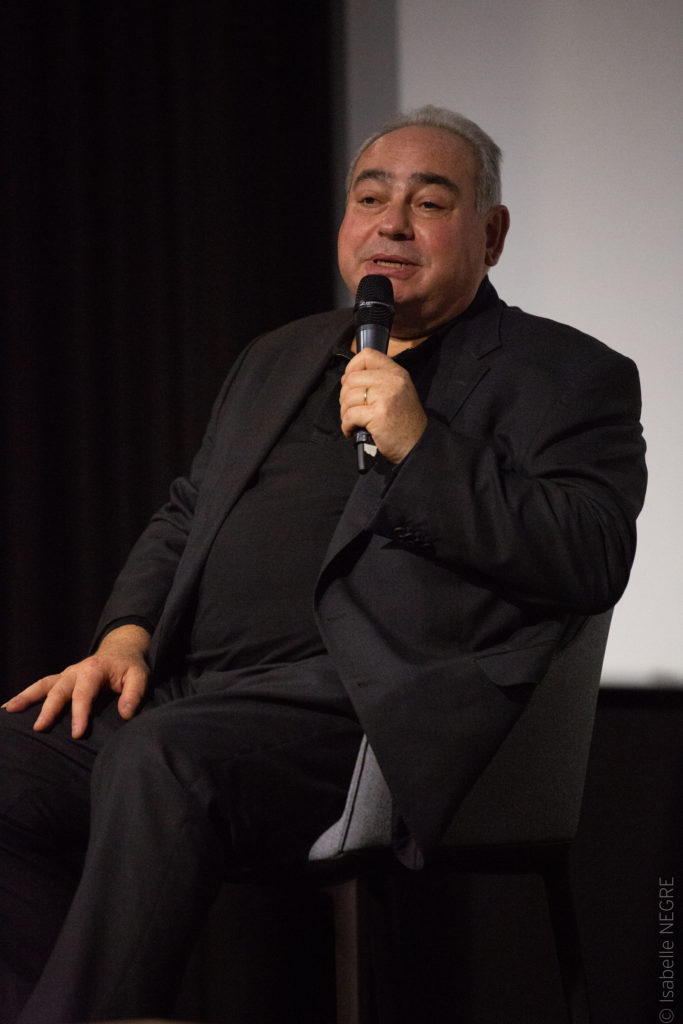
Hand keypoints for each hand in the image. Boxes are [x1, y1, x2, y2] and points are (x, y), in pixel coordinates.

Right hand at [2, 624, 150, 737]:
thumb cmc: (129, 666)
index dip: (80, 713)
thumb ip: (134, 694)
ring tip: (9, 711)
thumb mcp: (140, 676)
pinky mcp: (61, 680)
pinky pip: (40, 687)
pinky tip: (10, 708)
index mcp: (94, 670)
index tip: (77, 734)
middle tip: (39, 728)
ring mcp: (66, 675)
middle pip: (58, 689)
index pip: (84, 693)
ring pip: (43, 685)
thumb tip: (126, 714)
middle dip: (48, 708)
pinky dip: (25, 696)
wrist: (120, 650)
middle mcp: (75, 671)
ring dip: (26, 697)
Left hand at [340, 348, 427, 463]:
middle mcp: (392, 381)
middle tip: (350, 409)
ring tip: (353, 421)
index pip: (367, 355)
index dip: (352, 367)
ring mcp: (385, 397)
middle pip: (352, 378)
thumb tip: (348, 378)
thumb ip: (379, 381)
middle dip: (344, 396)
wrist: (417, 445)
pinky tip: (352, 430)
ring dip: (345, 412)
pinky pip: (350, 415)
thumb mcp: (399, 392)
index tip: (349, 383)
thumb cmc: (404, 423)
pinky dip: (346, 425)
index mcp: (397, 373)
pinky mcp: (378, 414)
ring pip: (348, 397)